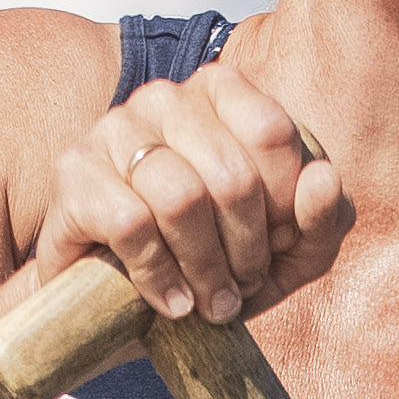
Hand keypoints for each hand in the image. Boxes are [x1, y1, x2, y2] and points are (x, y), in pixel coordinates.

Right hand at [24, 58, 345, 331]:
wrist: (119, 306)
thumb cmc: (211, 265)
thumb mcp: (287, 252)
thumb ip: (323, 218)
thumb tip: (324, 178)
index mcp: (222, 92)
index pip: (273, 133)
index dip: (286, 208)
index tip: (275, 248)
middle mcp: (166, 98)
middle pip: (231, 176)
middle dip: (245, 252)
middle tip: (237, 290)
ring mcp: (114, 129)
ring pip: (181, 198)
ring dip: (204, 269)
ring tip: (206, 302)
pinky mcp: (74, 173)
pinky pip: (130, 223)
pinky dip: (158, 277)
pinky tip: (169, 300)